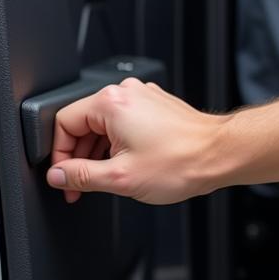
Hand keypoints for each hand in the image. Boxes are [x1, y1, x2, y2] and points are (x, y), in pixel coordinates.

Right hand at [46, 78, 227, 204]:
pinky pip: (122, 123)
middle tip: (81, 186)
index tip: (65, 177)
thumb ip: (81, 176)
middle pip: (82, 123)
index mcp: (110, 103)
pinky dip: (116, 145)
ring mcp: (141, 97)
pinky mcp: (153, 106)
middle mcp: (124, 93)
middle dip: (79, 157)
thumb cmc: (181, 162)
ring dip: (98, 153)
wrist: (221, 155)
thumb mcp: (120, 178)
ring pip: (102, 125)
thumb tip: (57, 175)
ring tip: (109, 178)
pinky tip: (126, 166)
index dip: (59, 155)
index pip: (63, 123)